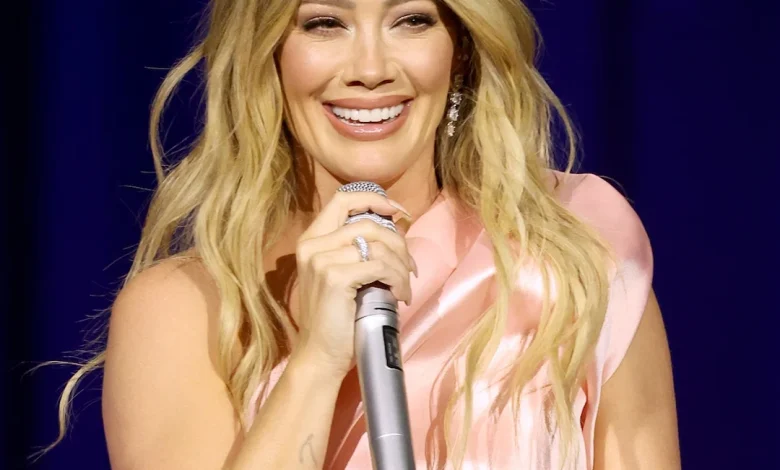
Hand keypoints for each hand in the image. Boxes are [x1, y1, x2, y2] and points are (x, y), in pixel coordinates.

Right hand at [293, 191, 416, 376]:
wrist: (320, 354)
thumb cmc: (336, 317)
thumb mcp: (341, 274)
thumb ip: (357, 249)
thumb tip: (397, 228)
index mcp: (311, 239)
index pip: (343, 199)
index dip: (375, 199)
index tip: (398, 212)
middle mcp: (312, 244)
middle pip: (368, 223)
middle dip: (398, 242)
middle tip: (410, 266)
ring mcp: (321, 260)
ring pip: (379, 246)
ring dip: (401, 267)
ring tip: (405, 286)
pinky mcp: (334, 277)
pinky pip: (381, 266)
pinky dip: (398, 279)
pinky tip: (400, 294)